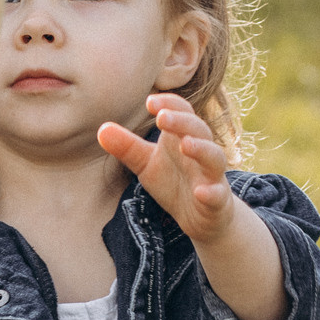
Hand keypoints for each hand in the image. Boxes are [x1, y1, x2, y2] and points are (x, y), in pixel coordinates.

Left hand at [97, 94, 241, 244]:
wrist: (200, 218)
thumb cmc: (173, 182)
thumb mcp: (146, 164)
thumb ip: (127, 147)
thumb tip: (102, 128)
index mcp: (183, 138)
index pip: (182, 113)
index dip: (169, 104)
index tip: (150, 102)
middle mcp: (201, 153)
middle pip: (199, 131)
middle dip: (182, 122)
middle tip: (162, 117)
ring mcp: (212, 177)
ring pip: (214, 158)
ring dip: (202, 149)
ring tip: (185, 144)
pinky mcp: (218, 202)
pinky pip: (218, 195)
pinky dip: (211, 192)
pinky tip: (201, 192)